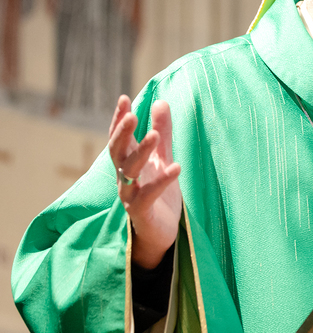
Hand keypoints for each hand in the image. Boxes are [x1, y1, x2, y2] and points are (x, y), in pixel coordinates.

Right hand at [108, 95, 181, 268]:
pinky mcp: (142, 213)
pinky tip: (176, 167)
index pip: (119, 139)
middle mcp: (124, 179)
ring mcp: (130, 197)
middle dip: (122, 134)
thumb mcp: (162, 158)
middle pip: (117, 153)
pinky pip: (147, 197)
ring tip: (156, 136)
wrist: (160, 233)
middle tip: (132, 116)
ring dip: (141, 153)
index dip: (119, 120)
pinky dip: (161, 182)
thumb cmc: (157, 193)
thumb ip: (162, 132)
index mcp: (127, 164)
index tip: (123, 99)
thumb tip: (161, 101)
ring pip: (129, 173)